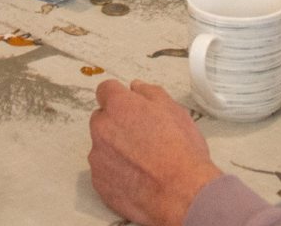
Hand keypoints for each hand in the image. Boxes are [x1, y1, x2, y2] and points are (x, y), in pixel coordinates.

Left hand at [88, 80, 222, 225]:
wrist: (182, 193)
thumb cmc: (181, 152)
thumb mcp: (174, 110)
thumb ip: (150, 93)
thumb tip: (137, 87)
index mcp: (119, 106)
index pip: (106, 90)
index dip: (119, 97)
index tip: (129, 106)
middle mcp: (102, 128)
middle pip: (102, 119)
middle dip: (117, 124)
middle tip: (142, 136)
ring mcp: (98, 157)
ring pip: (102, 146)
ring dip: (116, 149)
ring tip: (143, 161)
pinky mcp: (99, 182)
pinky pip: (103, 172)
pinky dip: (116, 172)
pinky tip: (137, 177)